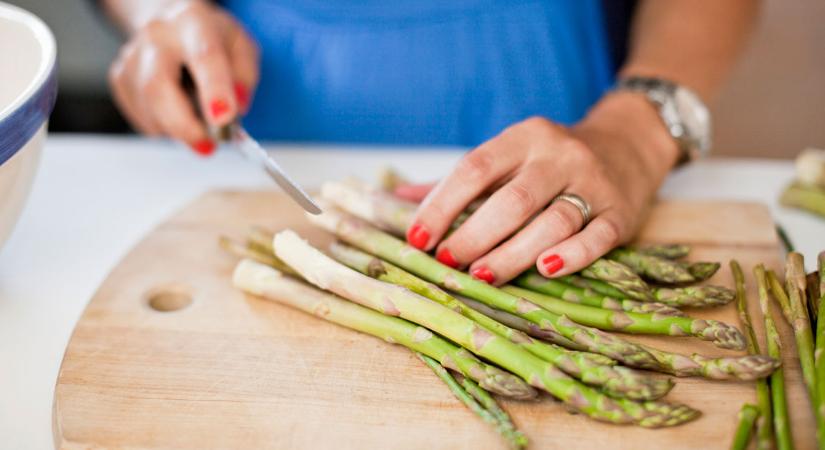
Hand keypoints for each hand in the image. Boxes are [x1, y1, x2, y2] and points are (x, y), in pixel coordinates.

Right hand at [108, 0, 258, 154]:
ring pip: (147, 105)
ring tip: (198, 130)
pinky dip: (161, 127)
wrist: (173, 23)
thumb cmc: (212, 38)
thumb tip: (236, 107)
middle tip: (207, 146)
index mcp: (194, 23)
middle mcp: (157, 35)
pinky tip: (177, 118)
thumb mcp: (242, 47)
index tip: (223, 119)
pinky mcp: (120, 76)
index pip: (204, 56)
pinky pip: (138, 115)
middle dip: (183, 125)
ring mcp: (133, 55)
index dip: (214, 91)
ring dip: (175, 129)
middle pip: (158, 86)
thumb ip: (244, 77)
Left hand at [405, 92, 679, 283]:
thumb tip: (395, 200)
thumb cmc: (548, 162)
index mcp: (523, 137)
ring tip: (482, 276)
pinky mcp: (620, 212)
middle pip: (513, 199)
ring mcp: (593, 183)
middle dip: (474, 234)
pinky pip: (597, 236)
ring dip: (513, 253)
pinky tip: (546, 269)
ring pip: (553, 220)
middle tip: (447, 263)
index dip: (441, 204)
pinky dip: (572, 255)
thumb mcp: (506, 158)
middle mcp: (559, 155)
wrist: (628, 145)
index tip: (417, 238)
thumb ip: (457, 182)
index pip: (475, 168)